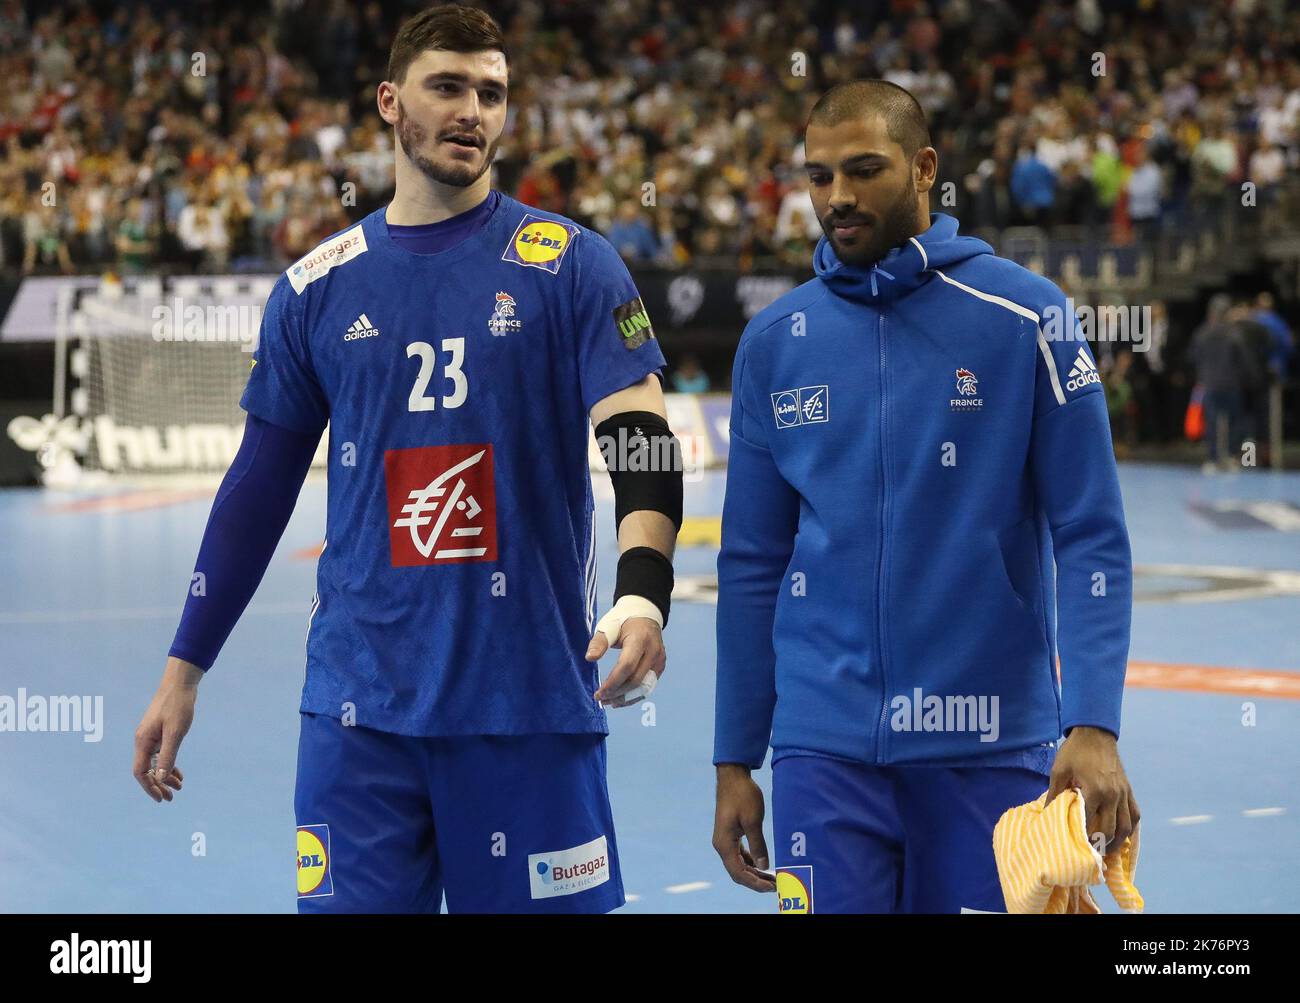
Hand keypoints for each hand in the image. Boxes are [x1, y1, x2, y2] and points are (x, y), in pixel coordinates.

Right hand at [132, 658, 201, 801]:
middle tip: (171, 798)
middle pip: (147, 770)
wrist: (181, 683)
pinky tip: (178, 773)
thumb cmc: (178, 705)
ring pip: (156, 763)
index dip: (149, 787)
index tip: (161, 798)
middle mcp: (144, 740)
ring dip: (165, 776)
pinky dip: (169, 764)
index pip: (141, 772)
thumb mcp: (176, 732)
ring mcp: (151, 736)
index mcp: (143, 742)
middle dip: (157, 785)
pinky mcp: (160, 732)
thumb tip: (162, 777)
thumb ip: (168, 755)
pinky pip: (162, 754)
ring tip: (179, 788)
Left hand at [587, 612, 665, 708]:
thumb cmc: (623, 622)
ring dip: (626, 698)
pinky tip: (621, 699)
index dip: (613, 682)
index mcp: (640, 639)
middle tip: (600, 699)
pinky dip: (634, 695)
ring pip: (644, 686)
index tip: (599, 692)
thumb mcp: (609, 626)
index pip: (627, 666)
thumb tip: (590, 658)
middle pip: (636, 679)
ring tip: (609, 703)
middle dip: (617, 693)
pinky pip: (648, 685)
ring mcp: (659, 660)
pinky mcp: (660, 666)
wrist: (645, 616)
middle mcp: (653, 651)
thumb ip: (599, 642)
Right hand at [712, 764, 775, 892]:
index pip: (738, 873)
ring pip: (738, 865)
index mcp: (724, 843)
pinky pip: (739, 855)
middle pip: (737, 872)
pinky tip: (762, 864)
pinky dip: (750, 862)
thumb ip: (758, 845)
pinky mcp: (730, 834)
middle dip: (755, 881)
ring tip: (771, 877)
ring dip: (754, 872)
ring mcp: (724, 840)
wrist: (733, 777)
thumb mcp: (753, 821)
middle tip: (775, 885)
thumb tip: (764, 866)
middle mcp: (721, 845)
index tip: (772, 887)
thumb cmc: (743, 796)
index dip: (755, 883)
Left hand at [1046, 726, 1139, 851]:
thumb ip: (1054, 794)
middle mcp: (1112, 795)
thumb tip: (1047, 814)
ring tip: (1106, 849)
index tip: (1077, 849)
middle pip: (1110, 830)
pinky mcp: (1129, 790)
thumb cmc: (1074, 752)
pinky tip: (1122, 834)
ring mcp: (1123, 793)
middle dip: (1101, 845)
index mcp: (1094, 791)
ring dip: (1118, 841)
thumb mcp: (1059, 771)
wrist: (1095, 734)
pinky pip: (1135, 814)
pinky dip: (1130, 827)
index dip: (1083, 838)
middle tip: (1092, 855)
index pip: (1089, 823)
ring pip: (1127, 826)